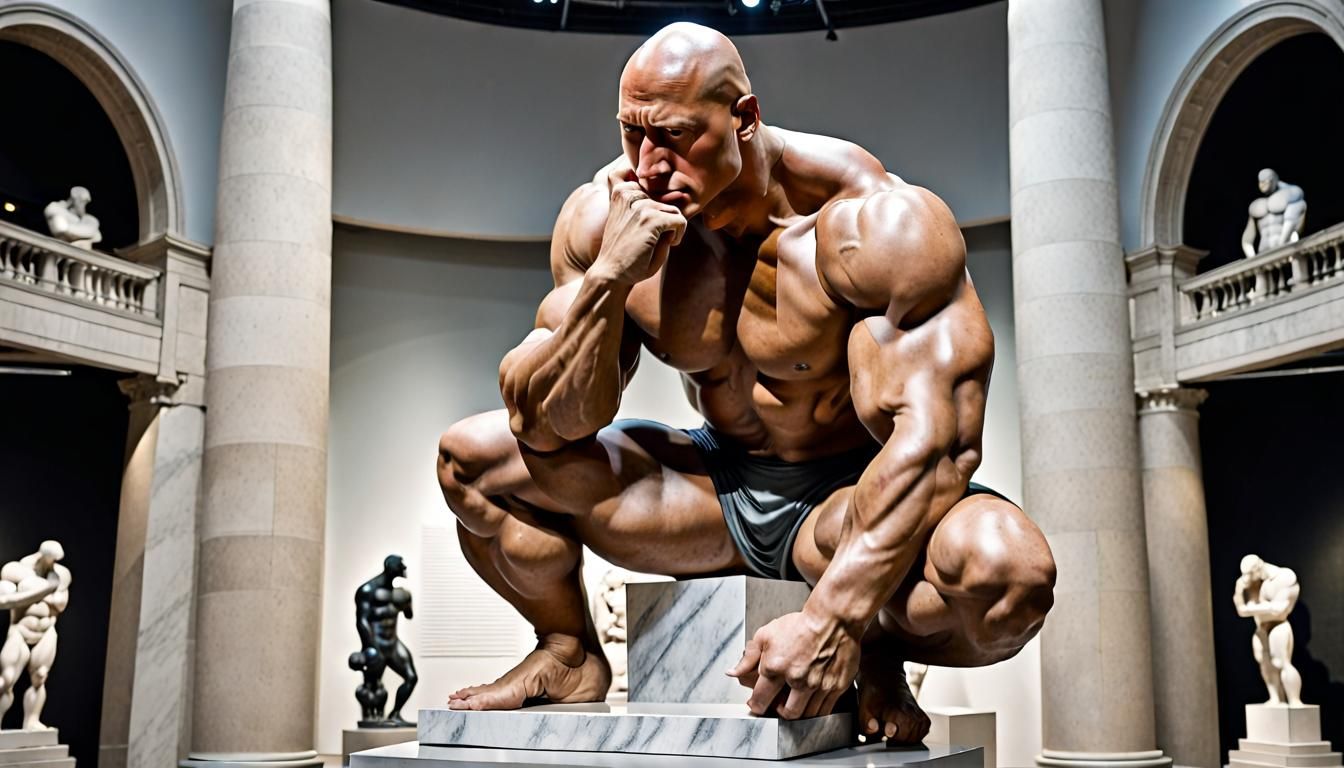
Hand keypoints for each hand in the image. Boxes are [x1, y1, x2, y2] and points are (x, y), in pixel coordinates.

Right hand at [591, 167, 685, 284]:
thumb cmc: (621, 252)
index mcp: (620, 193)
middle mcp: (629, 195)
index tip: (650, 224)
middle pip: (664, 200)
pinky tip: (668, 245)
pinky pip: (679, 220)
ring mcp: (640, 207)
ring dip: (671, 227)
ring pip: (673, 210)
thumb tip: (679, 194)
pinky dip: (679, 234)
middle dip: (664, 218)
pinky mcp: (650, 220)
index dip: (654, 205)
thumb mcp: (625, 219)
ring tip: (660, 241)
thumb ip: (643, 204)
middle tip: (656, 238)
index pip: (648, 185)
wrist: (610, 274)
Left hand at [727, 610, 860, 719]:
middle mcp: (797, 679)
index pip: (760, 699)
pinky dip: (816, 709)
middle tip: (779, 704)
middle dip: (780, 712)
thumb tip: (733, 672)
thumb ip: (748, 657)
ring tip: (796, 700)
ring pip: (807, 714)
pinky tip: (812, 699)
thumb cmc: (801, 624)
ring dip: (799, 711)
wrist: (833, 619)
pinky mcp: (836, 686)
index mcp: (776, 667)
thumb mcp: (766, 635)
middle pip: (786, 713)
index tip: (757, 704)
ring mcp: (818, 684)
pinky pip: (825, 709)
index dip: (756, 705)